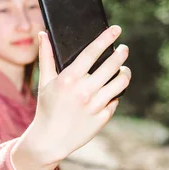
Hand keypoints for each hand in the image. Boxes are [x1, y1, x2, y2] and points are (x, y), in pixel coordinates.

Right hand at [13, 25, 130, 169]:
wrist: (50, 140)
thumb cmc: (47, 107)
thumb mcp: (45, 82)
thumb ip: (45, 56)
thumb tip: (43, 33)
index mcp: (69, 79)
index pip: (92, 53)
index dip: (105, 38)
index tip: (116, 29)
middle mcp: (84, 91)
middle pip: (111, 65)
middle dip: (121, 54)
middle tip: (123, 49)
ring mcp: (95, 106)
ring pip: (120, 82)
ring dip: (125, 72)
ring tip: (123, 69)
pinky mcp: (102, 118)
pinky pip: (116, 100)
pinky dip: (116, 94)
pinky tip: (113, 90)